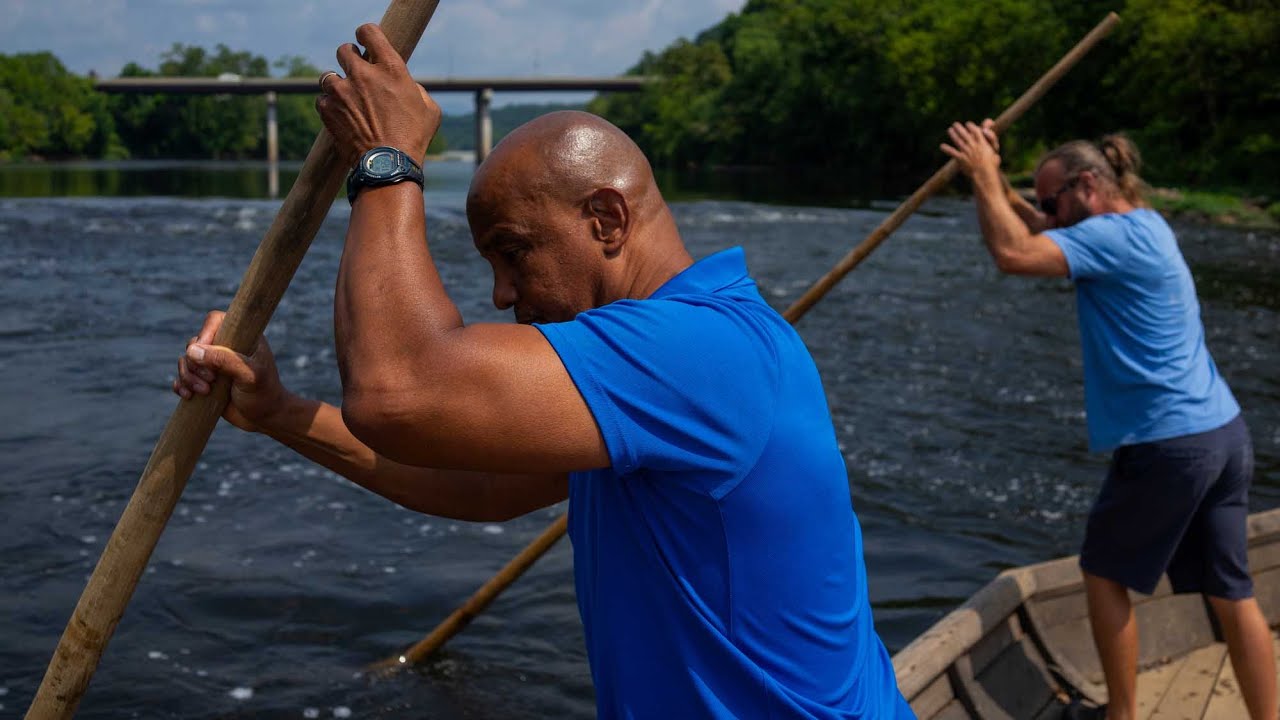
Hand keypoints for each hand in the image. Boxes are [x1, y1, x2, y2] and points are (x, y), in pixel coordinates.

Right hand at [173, 310, 288, 432]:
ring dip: (188, 376)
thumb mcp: (249, 376)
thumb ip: (225, 360)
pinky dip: (181, 385)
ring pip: (186, 361)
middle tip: (211, 381)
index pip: (215, 320)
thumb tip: (192, 350)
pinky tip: (188, 396)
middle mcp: (226, 347)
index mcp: (241, 337)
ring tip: (204, 392)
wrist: (266, 419)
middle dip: (195, 364)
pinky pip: (183, 377)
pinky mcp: (205, 381)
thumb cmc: (263, 394)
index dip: (204, 334)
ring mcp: (214, 365)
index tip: (203, 353)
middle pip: (195, 343)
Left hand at [315, 23, 441, 165]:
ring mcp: (342, 91)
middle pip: (344, 50)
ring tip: (348, 100)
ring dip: (337, 85)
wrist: (388, 166)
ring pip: (329, 76)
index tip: (365, 42)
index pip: (369, 32)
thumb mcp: (429, 109)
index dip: (366, 35)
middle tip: (356, 73)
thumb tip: (406, 86)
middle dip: (349, 59)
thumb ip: (415, 89)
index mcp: (390, 68)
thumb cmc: (414, 138)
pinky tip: (342, 116)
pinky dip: (330, 107)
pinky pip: (323, 100)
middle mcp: (363, 74)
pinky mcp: (328, 110)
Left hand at [941, 119, 1001, 180]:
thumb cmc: (992, 165)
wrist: (984, 174)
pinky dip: (946, 149)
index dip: (971, 126)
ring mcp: (966, 151)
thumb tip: (985, 131)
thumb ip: (991, 140)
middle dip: (959, 128)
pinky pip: (952, 152)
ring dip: (953, 134)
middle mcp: (973, 145)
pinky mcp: (960, 158)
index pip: (976, 131)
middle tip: (955, 124)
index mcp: (982, 143)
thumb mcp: (995, 151)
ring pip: (958, 140)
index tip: (968, 124)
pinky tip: (941, 146)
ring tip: (949, 130)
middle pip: (965, 134)